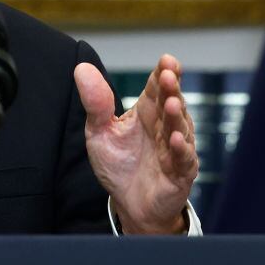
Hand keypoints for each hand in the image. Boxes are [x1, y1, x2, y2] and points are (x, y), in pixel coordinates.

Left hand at [73, 54, 197, 233]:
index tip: (166, 60)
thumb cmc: (118, 164)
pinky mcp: (180, 173)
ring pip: (179, 128)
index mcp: (147, 112)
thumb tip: (81, 67)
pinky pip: (183, 159)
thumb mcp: (99, 131)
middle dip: (172, 89)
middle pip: (171, 102)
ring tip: (171, 104)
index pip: (156, 88)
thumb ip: (95, 102)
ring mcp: (175, 149)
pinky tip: (175, 139)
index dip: (162, 73)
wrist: (129, 204)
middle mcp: (164, 126)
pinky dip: (180, 149)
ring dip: (176, 116)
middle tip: (169, 75)